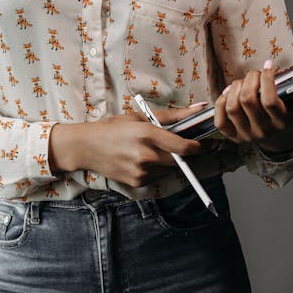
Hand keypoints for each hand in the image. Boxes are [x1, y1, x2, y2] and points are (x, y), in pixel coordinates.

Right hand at [48, 104, 206, 186]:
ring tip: (152, 150)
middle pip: (179, 160)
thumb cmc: (113, 128)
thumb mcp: (140, 116)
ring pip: (169, 169)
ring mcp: (141, 171)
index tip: (206, 144)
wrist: (86, 147)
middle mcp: (145, 155)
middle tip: (184, 146)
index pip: (183, 147)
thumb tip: (199, 109)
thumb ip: (172, 115)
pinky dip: (157, 169)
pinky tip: (142, 160)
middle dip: (186, 154)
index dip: (198, 147)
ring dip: (169, 161)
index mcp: (147, 134)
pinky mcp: (137, 182)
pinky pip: (157, 176)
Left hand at [214, 60, 292, 153]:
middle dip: (250, 80)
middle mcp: (262, 132)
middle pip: (248, 101)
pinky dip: (221, 101)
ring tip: (244, 81)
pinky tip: (230, 91)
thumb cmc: (291, 115)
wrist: (278, 140)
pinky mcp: (232, 136)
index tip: (270, 66)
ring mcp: (245, 135)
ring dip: (235, 87)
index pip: (269, 101)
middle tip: (256, 72)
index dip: (267, 80)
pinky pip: (220, 118)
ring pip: (233, 107)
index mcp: (281, 123)